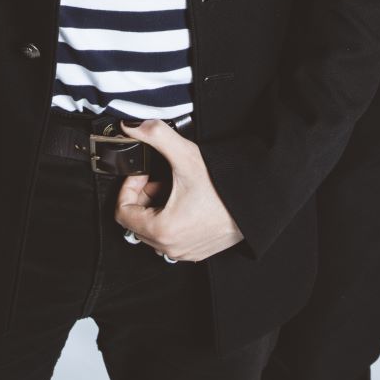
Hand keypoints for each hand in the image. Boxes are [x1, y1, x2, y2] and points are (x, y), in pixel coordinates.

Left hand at [113, 119, 243, 262]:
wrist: (257, 202)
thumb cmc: (226, 187)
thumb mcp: (186, 156)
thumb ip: (156, 136)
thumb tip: (133, 126)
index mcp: (162, 230)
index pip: (122, 212)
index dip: (129, 188)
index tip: (142, 175)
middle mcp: (170, 247)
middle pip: (136, 222)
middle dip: (143, 197)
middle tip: (159, 178)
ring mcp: (183, 252)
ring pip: (152, 231)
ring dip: (157, 208)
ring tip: (174, 189)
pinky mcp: (195, 252)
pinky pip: (170, 238)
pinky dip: (171, 220)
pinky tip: (186, 202)